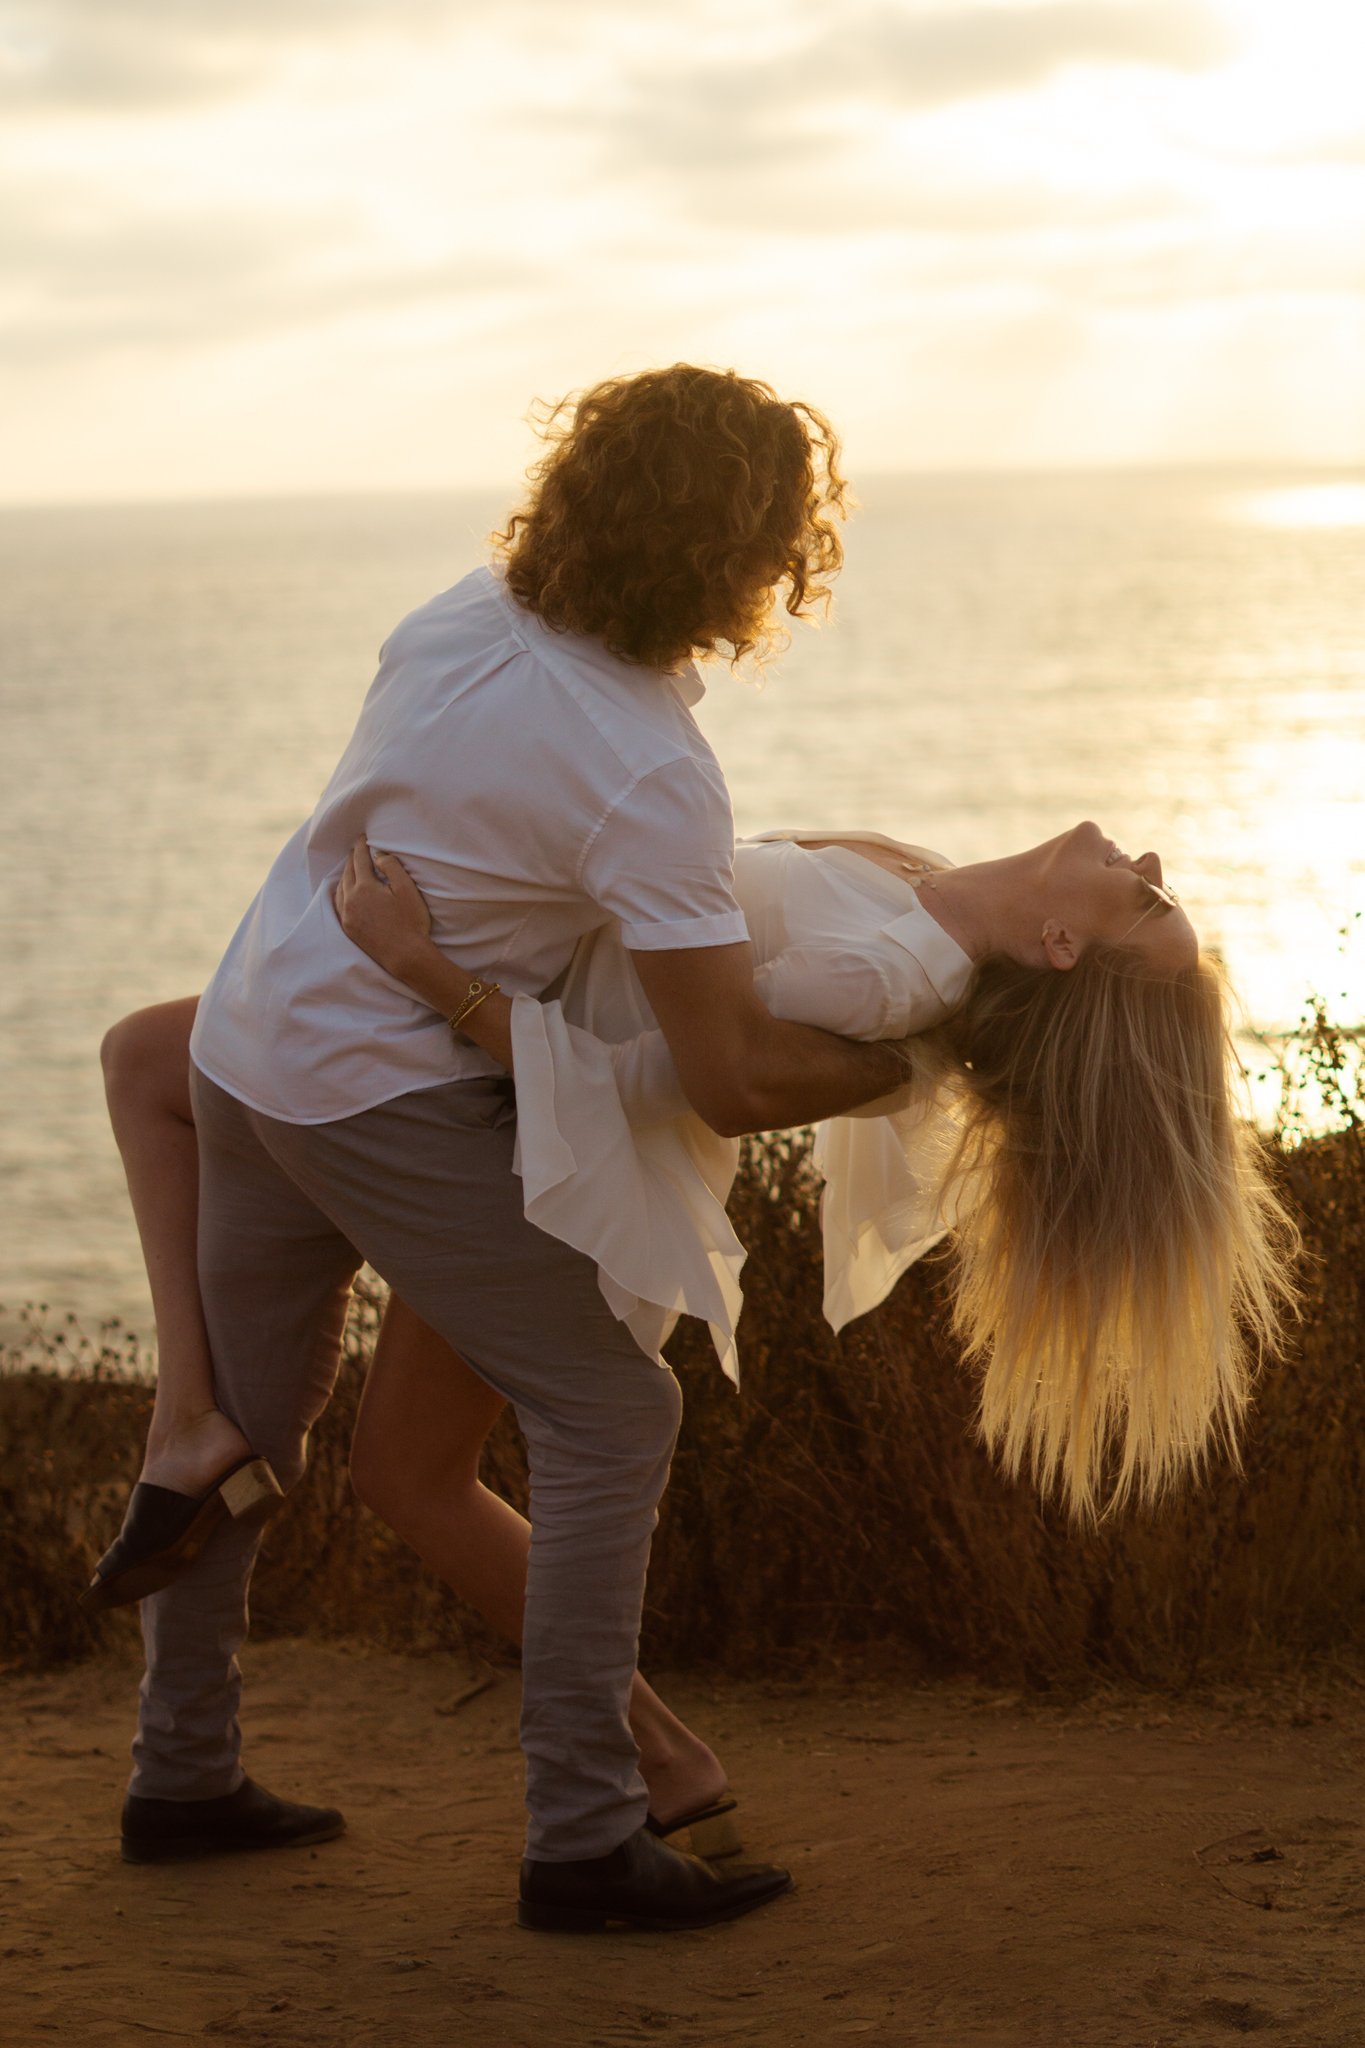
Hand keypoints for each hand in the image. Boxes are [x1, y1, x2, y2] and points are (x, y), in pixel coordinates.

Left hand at [334, 836, 434, 978]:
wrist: (405, 956)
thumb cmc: (411, 921)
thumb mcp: (407, 889)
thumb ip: (391, 867)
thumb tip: (378, 855)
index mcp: (364, 888)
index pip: (359, 860)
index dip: (361, 846)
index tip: (363, 837)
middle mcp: (350, 900)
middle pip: (347, 872)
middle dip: (351, 858)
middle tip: (356, 849)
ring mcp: (347, 915)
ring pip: (340, 887)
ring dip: (345, 874)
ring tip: (351, 866)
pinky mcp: (348, 928)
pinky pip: (338, 903)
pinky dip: (340, 891)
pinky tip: (344, 890)